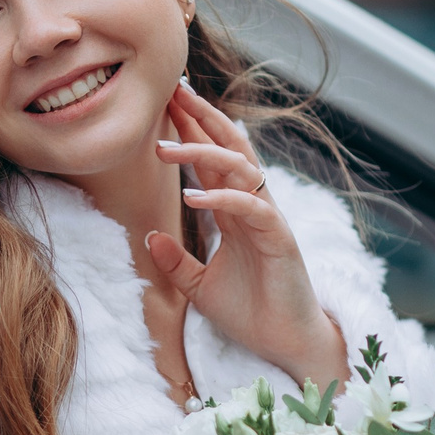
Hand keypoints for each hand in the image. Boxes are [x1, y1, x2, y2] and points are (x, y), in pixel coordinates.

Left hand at [143, 83, 349, 385]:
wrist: (285, 343)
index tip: (166, 103)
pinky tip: (194, 197)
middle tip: (173, 91)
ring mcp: (268, 219)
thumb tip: (148, 236)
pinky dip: (223, 198)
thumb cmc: (250, 313)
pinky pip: (251, 207)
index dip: (191, 130)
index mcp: (235, 212)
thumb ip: (176, 262)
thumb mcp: (198, 287)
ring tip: (164, 149)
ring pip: (239, 169)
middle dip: (201, 118)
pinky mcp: (280, 238)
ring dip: (202, 154)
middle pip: (229, 148)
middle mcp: (253, 206)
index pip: (212, 160)